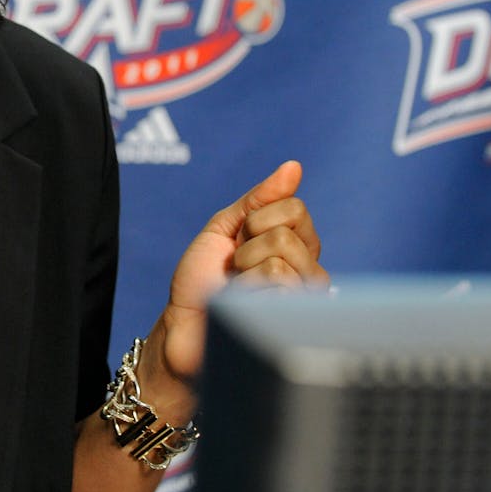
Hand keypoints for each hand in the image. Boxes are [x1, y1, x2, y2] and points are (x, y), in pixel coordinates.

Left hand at [157, 161, 327, 385]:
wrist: (182, 324)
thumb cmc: (200, 280)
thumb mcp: (224, 228)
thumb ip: (259, 199)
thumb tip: (293, 167)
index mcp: (294, 245)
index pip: (295, 208)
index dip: (256, 220)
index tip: (238, 241)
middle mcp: (307, 270)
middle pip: (288, 234)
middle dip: (248, 247)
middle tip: (235, 269)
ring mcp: (305, 299)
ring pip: (282, 261)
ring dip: (245, 273)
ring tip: (238, 291)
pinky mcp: (296, 323)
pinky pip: (277, 287)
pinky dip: (248, 293)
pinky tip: (245, 309)